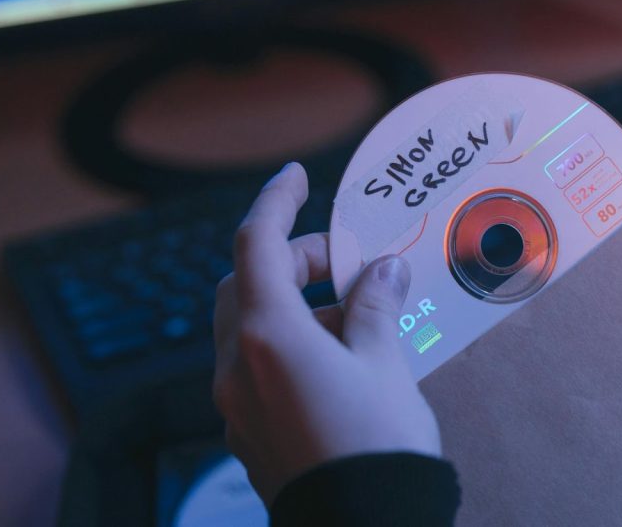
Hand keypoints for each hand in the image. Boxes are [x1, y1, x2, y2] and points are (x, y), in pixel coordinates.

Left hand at [212, 163, 440, 505]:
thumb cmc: (378, 445)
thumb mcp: (384, 363)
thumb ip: (375, 307)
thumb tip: (381, 270)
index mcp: (268, 338)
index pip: (257, 245)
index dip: (276, 202)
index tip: (296, 177)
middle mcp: (238, 367)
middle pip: (247, 284)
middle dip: (293, 262)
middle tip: (347, 265)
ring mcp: (238, 403)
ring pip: (251, 327)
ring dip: (297, 306)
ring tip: (359, 322)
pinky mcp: (250, 432)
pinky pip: (258, 367)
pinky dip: (291, 345)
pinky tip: (340, 363)